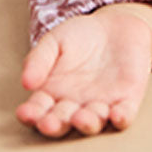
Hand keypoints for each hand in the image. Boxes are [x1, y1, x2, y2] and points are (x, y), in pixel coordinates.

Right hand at [16, 2, 151, 137]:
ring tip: (81, 118)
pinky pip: (124, 114)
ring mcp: (101, 106)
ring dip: (87, 123)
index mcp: (53, 95)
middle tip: (49, 123)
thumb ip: (38, 59)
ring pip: (93, 122)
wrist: (115, 26)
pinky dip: (122, 118)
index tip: (25, 112)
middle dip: (56, 125)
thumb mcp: (54, 41)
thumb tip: (26, 82)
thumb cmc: (80, 36)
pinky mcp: (126, 100)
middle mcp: (75, 107)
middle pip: (63, 122)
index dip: (31, 114)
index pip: (39, 110)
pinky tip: (117, 115)